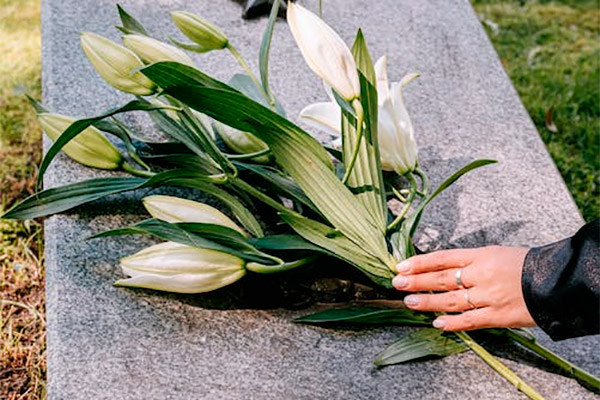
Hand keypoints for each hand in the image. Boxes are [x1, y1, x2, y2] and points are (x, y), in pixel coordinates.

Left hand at [392, 246, 535, 330]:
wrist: (555, 281)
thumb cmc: (524, 264)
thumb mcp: (495, 253)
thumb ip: (470, 261)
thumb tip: (442, 268)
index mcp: (480, 255)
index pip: (443, 258)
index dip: (420, 262)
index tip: (401, 265)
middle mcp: (481, 275)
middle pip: (442, 278)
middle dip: (417, 281)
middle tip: (397, 283)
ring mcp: (488, 296)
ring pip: (451, 300)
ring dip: (427, 302)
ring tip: (409, 301)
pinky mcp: (498, 316)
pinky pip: (470, 321)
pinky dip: (453, 323)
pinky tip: (437, 323)